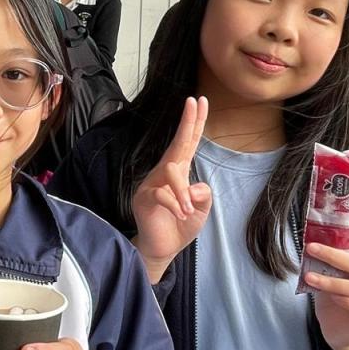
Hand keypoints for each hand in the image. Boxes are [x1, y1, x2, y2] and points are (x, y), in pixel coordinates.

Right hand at [130, 96, 212, 283]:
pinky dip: (175, 204)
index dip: (194, 122)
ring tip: (188, 210)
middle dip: (187, 122)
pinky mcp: (144, 198)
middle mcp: (165, 172)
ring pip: (172, 171)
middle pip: (178, 143)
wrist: (162, 248)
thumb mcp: (201, 210)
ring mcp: (152, 183)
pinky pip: (162, 194)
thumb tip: (196, 187)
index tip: (200, 101)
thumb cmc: (180, 226)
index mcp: (180, 171)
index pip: (189, 142)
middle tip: (194, 102)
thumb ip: (204, 196)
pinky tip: (181, 215)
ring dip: (184, 192)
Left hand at [303, 228, 348, 349]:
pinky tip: (330, 298)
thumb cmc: (336, 302)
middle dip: (334, 255)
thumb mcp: (331, 278)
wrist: (340, 334)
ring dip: (330, 281)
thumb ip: (329, 264)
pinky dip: (344, 300)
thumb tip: (311, 245)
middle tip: (311, 249)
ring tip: (309, 277)